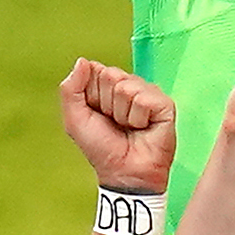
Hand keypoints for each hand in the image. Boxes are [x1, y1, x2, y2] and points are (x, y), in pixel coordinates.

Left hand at [58, 59, 178, 191]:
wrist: (123, 173)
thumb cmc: (102, 149)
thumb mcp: (75, 119)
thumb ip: (70, 89)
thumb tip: (83, 61)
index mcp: (108, 86)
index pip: (95, 70)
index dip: (91, 95)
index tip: (97, 115)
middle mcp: (129, 86)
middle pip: (110, 75)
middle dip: (106, 104)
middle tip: (114, 124)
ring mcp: (148, 94)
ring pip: (126, 87)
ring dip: (122, 115)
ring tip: (129, 128)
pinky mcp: (165, 105)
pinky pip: (144, 100)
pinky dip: (138, 119)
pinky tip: (143, 129)